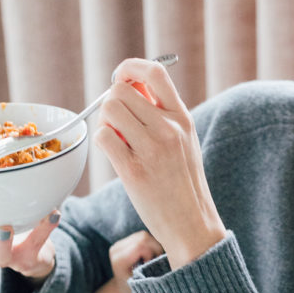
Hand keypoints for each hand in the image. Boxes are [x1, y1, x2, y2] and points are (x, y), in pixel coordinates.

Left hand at [94, 58, 226, 267]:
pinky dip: (101, 141)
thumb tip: (129, 89)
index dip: (129, 68)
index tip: (121, 79)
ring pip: (109, 109)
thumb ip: (162, 114)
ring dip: (104, 122)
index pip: (154, 71)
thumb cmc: (183, 183)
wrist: (192, 224)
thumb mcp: (184, 141)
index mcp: (182, 118)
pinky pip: (103, 137)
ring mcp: (152, 149)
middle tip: (116, 123)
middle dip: (111, 102)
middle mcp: (169, 129)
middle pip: (121, 91)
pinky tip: (113, 154)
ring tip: (116, 139)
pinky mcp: (134, 171)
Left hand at [107, 229, 162, 292]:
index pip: (140, 246)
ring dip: (153, 246)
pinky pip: (142, 236)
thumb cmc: (135, 289)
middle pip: (143, 237)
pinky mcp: (125, 240)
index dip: (151, 253)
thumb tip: (163, 256)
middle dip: (154, 248)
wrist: (123, 288)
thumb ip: (150, 269)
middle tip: (155, 261)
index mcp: (119, 260)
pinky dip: (150, 244)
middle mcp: (117, 249)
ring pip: (144, 235)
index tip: (151, 265)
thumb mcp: (143, 283)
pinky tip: (149, 254)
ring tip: (152, 259)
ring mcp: (120, 243)